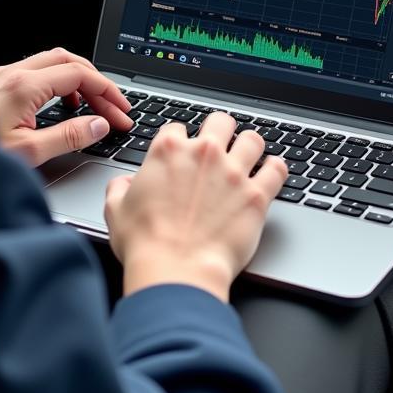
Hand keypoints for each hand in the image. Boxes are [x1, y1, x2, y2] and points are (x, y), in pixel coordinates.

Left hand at [0, 48, 131, 166]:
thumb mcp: (28, 154)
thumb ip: (68, 136)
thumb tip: (99, 125)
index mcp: (23, 86)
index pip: (79, 75)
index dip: (107, 92)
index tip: (122, 111)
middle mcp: (11, 74)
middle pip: (68, 60)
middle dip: (97, 82)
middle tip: (114, 107)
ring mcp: (0, 77)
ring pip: (51, 62)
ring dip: (77, 80)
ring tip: (92, 106)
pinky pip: (35, 72)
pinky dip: (57, 83)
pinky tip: (60, 105)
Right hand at [104, 112, 287, 302]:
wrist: (176, 271)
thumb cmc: (146, 244)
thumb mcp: (115, 211)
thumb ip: (119, 189)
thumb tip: (124, 185)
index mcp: (169, 151)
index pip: (178, 127)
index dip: (180, 140)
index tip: (183, 153)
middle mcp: (204, 154)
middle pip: (221, 121)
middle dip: (220, 131)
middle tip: (220, 146)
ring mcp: (233, 173)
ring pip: (253, 139)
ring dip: (250, 147)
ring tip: (248, 157)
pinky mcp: (256, 195)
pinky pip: (277, 170)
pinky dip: (276, 170)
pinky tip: (271, 173)